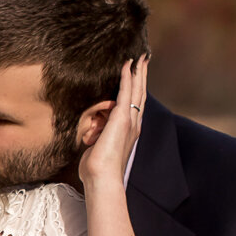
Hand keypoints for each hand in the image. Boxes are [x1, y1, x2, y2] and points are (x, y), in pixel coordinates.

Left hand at [77, 55, 147, 192]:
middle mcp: (133, 124)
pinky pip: (125, 92)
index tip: (138, 77)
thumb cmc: (97, 169)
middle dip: (142, 76)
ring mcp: (129, 120)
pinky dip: (127, 77)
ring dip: (138, 72)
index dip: (137, 90)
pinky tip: (127, 65)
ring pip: (137, 90)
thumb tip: (91, 136)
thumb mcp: (97, 148)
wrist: (102, 178)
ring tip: (140, 57)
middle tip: (145, 59)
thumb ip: (97, 138)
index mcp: (129, 131)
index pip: (134, 105)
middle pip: (140, 94)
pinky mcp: (122, 118)